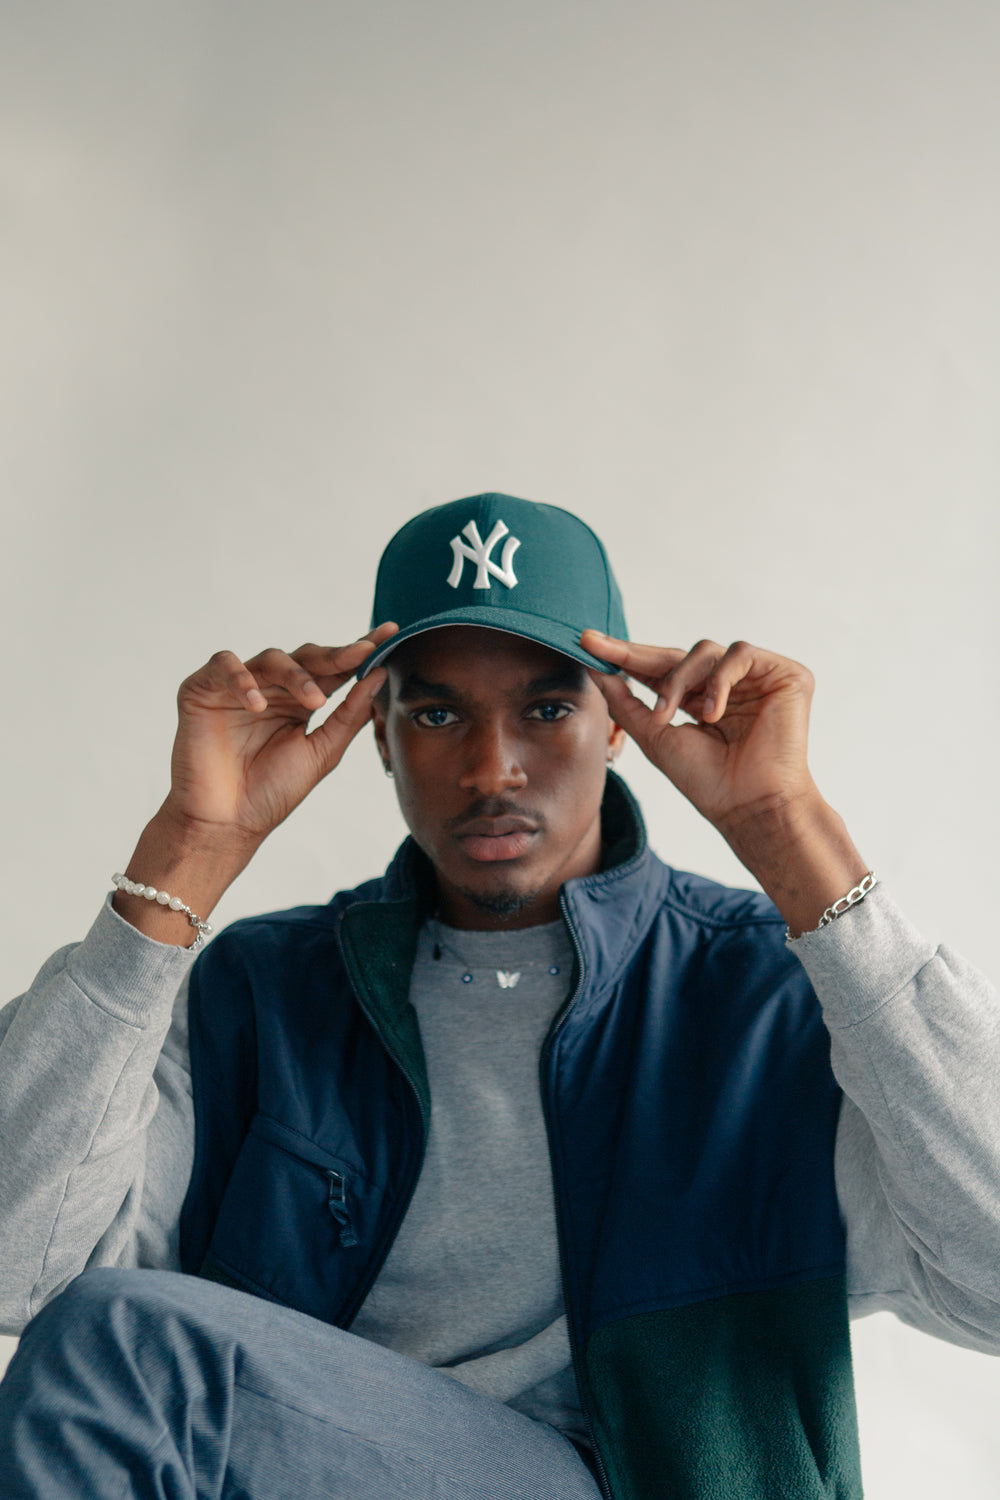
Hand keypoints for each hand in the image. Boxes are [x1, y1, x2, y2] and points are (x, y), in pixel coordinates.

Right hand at [113, 623, 396, 942]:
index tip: (389, 634)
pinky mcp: (202, 690)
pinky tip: (257, 704)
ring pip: (271, 658)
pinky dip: (242, 679)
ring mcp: (236, 688)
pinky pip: (222, 666)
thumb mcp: (322, 752)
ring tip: (314, 702)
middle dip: (335, 655)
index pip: (332, 669)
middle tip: (360, 654)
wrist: (227, 823)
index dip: (359, 651)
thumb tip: (378, 674)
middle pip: (305, 657)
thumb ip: (350, 714)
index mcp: (299, 702)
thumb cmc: (271, 793)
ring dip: (296, 675)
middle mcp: (270, 690)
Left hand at [581, 633, 816, 836]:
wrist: (750, 807)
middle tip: (601, 649)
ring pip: (705, 650)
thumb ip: (627, 703)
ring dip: (678, 680)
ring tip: (669, 715)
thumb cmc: (708, 782)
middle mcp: (727, 685)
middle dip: (636, 655)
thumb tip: (596, 671)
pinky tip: (711, 713)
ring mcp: (756, 679)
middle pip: (677, 654)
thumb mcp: (655, 737)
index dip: (624, 656)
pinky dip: (719, 680)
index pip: (659, 670)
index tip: (585, 642)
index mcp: (699, 700)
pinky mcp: (785, 675)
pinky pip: (741, 653)